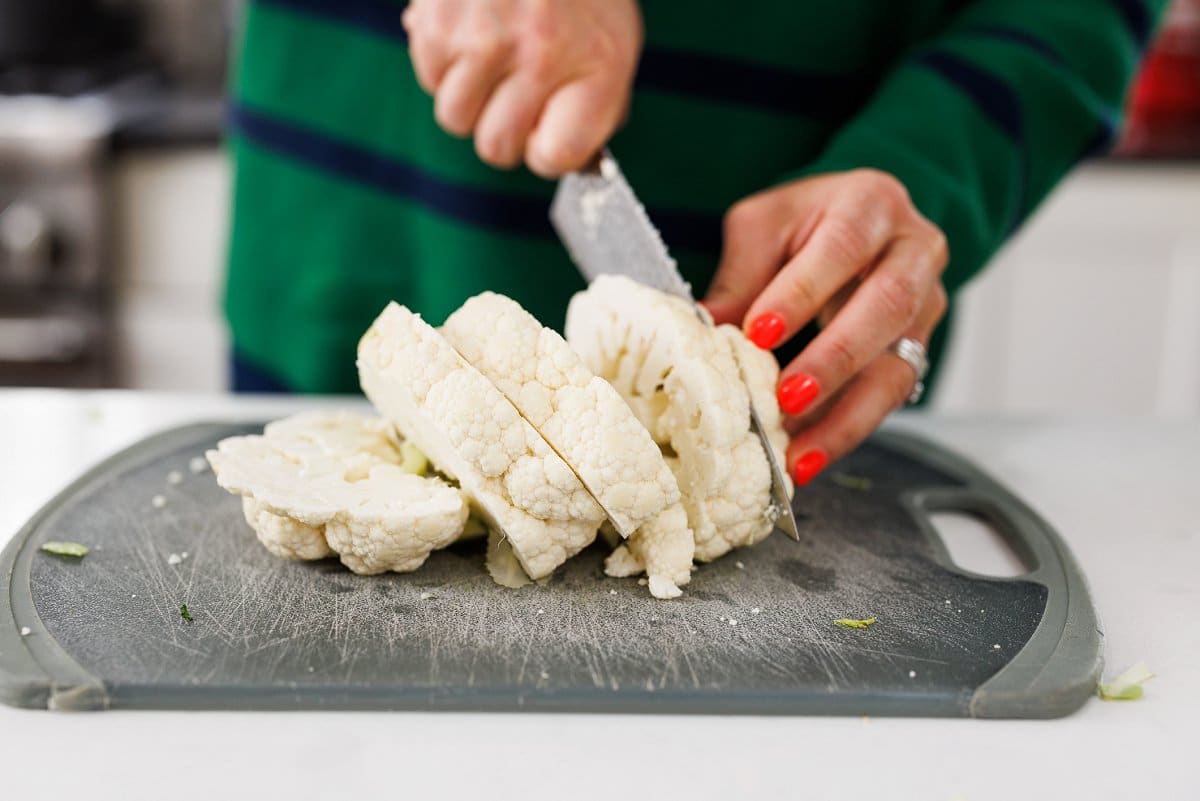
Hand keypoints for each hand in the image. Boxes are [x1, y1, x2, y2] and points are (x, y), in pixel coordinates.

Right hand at [403, 0, 641, 176]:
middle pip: (497, 149)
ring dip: (469, 97)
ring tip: (492, 55)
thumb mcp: (612, 43)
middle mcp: (540, 53)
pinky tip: (469, 30)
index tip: (546, 130)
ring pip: (455, 118)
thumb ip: (594, 108)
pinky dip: (444, 63)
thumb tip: (563, 163)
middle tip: (514, 94)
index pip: (556, 158)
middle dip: (503, 129)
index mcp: (596, 65)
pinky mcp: (438, 20)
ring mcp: (485, 37)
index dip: (546, 150)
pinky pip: (429, 79)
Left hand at [702, 169, 948, 485]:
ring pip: (898, 366)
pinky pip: (889, 399)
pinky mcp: (919, 351)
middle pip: (886, 307)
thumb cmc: (804, 223)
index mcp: (872, 204)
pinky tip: (810, 457)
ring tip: (800, 455)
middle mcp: (914, 251)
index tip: (759, 333)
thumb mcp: (762, 228)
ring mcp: (926, 305)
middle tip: (787, 399)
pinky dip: (845, 431)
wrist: (856, 222)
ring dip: (846, 416)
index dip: (801, 293)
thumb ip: (741, 275)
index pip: (843, 247)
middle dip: (834, 359)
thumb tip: (701, 330)